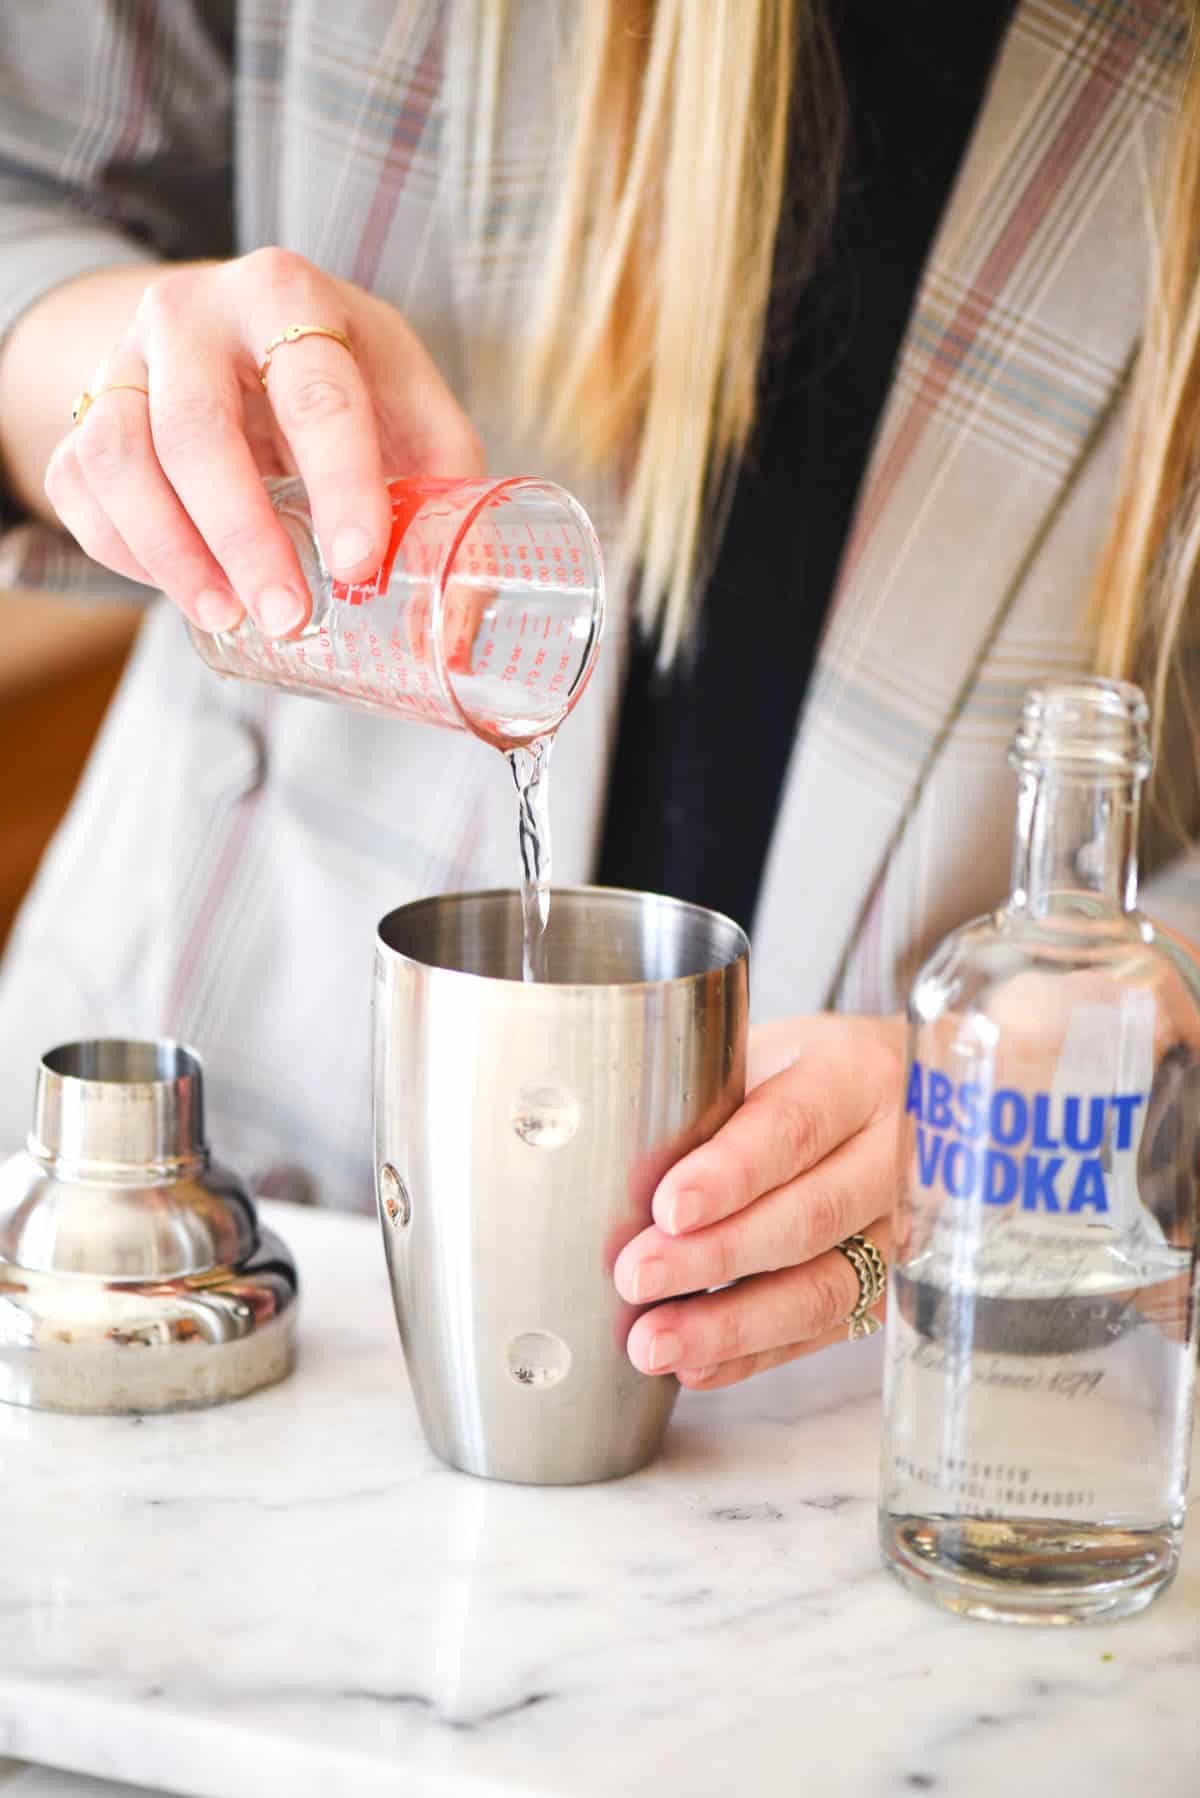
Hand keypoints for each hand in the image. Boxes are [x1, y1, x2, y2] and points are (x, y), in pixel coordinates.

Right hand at [44, 249, 482, 634]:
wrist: (241, 333)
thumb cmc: (345, 381)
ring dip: (173, 553)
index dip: (339, 482)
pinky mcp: (86, 411)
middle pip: (197, 428)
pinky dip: (126, 552)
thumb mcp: (408, 407)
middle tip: (289, 614)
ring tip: (230, 618)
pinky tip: (188, 592)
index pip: (314, 389)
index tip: (359, 565)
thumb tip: (464, 623)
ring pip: (121, 458)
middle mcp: (193, 313)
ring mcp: (125, 358)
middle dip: (244, 535)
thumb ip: (445, 495)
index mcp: (291, 297)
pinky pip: (82, 487)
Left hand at [613, 1014, 905, 1387]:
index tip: (667, 1208)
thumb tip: (601, 1157)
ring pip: (825, 1288)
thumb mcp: (760, 1053)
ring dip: (733, 1325)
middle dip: (717, 1256)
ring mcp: (897, 1227)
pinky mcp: (886, 1284)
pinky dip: (754, 1355)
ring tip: (654, 1344)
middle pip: (811, 1215)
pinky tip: (695, 1366)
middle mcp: (891, 1153)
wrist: (892, 1094)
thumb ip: (704, 1097)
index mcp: (854, 1076)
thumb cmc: (796, 1073)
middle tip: (636, 1278)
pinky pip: (824, 1332)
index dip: (732, 1172)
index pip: (795, 1126)